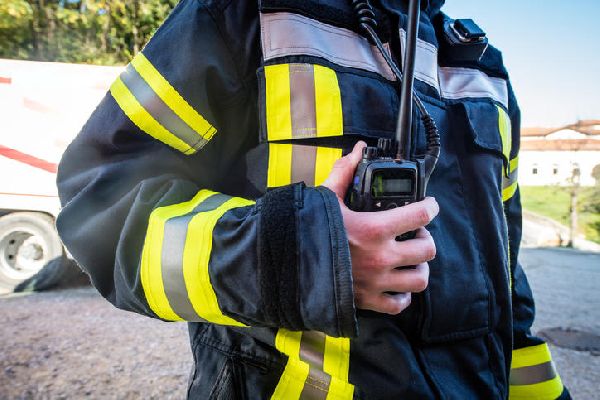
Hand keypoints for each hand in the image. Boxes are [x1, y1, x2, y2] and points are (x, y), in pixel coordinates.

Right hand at [322, 142, 438, 314]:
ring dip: (419, 268)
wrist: (289, 267)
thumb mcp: (326, 198)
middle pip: (428, 250)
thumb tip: (357, 150)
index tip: (429, 206)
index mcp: (375, 229)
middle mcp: (382, 257)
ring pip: (420, 279)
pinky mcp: (368, 300)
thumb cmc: (308, 232)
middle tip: (416, 235)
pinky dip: (402, 296)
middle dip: (426, 240)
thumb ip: (344, 173)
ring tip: (409, 261)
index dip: (431, 207)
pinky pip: (399, 304)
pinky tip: (395, 285)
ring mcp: (377, 281)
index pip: (421, 215)